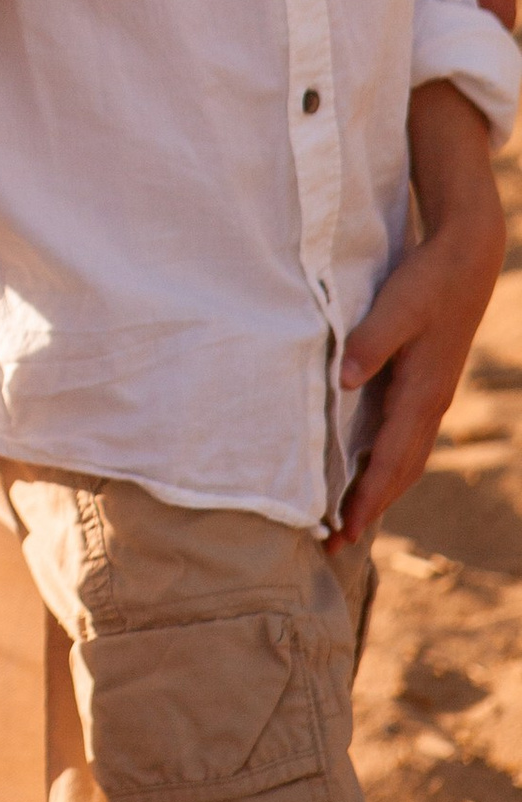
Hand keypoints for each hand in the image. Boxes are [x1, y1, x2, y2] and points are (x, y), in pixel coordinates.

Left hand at [332, 87, 506, 546]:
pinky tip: (366, 466)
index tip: (341, 531)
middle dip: (369, 509)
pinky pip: (405, 439)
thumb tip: (340, 381)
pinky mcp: (426, 384)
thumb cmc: (426, 280)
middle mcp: (428, 404)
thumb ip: (367, 341)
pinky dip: (387, 463)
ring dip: (378, 490)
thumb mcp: (396, 305)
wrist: (466, 257)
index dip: (365, 499)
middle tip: (335, 544)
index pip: (389, 461)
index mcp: (421, 393)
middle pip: (398, 472)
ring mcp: (430, 397)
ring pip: (404, 459)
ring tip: (348, 518)